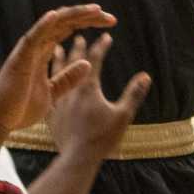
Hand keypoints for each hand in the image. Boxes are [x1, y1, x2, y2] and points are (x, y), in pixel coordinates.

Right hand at [0, 4, 113, 132]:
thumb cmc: (20, 108)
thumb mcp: (53, 93)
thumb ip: (67, 79)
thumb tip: (87, 64)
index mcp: (43, 53)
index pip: (68, 30)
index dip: (88, 23)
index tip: (111, 22)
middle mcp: (36, 47)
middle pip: (64, 22)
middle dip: (87, 17)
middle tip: (110, 17)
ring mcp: (27, 51)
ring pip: (52, 24)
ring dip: (74, 15)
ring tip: (95, 10)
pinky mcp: (19, 59)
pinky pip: (32, 38)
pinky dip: (43, 25)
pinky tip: (55, 15)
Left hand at [48, 34, 151, 161]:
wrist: (77, 158)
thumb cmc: (102, 137)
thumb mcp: (123, 115)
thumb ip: (134, 94)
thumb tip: (145, 76)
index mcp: (88, 88)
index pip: (95, 60)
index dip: (101, 46)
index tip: (106, 36)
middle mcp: (71, 91)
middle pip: (73, 63)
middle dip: (77, 48)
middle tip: (79, 36)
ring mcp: (60, 102)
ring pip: (57, 74)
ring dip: (59, 59)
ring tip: (56, 48)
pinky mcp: (52, 114)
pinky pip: (50, 92)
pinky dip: (50, 81)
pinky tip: (48, 81)